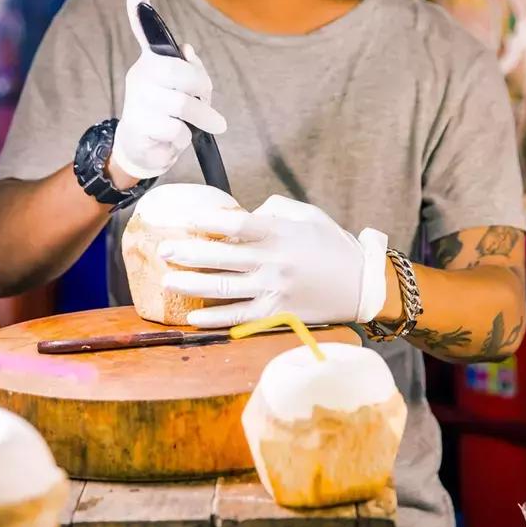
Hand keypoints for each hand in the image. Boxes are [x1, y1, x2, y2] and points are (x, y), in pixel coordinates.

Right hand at [109, 0, 225, 181]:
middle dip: (202, 89)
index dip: (139, 7)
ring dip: (201, 119)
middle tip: (210, 106)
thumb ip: (191, 71)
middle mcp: (140, 75)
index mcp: (152, 61)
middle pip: (180, 73)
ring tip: (207, 126)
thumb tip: (188, 50)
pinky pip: (176, 129)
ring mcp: (136, 100)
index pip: (144, 30)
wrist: (144, 148)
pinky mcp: (138, 125)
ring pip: (182, 105)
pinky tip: (176, 138)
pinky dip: (185, 138)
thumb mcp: (185, 91)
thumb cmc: (169, 113)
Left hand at [158, 195, 388, 328]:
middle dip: (188, 253)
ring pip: (224, 287)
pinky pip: (239, 317)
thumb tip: (240, 214)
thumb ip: (273, 209)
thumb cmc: (332, 244)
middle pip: (221, 256)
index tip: (186, 219)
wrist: (362, 283)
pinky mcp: (278, 312)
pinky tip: (192, 315)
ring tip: (168, 280)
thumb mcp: (307, 215)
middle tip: (164, 250)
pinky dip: (214, 318)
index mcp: (279, 233)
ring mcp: (274, 290)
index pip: (235, 223)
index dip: (207, 220)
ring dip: (192, 284)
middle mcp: (273, 261)